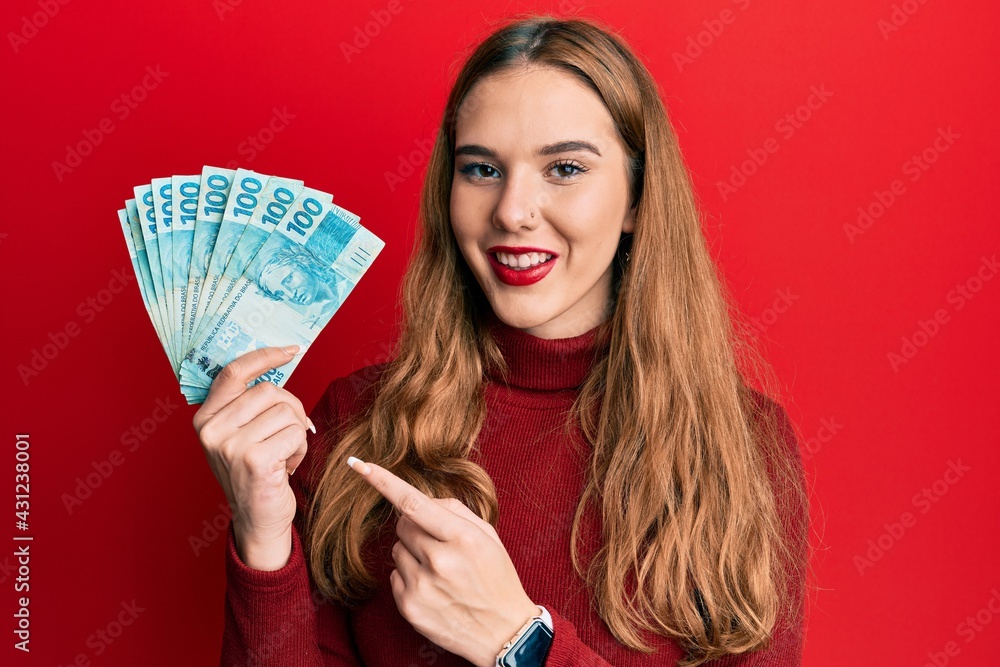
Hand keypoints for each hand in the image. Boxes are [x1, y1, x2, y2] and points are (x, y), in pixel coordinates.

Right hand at [192, 346, 312, 569]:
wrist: (257, 518)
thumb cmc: (255, 472)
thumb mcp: (241, 434)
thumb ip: (249, 404)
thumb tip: (279, 362)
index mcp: (205, 418)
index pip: (234, 372)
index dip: (264, 356)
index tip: (290, 350)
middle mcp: (212, 430)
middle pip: (269, 391)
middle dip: (292, 408)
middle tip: (291, 432)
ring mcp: (230, 445)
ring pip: (287, 411)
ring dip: (297, 433)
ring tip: (284, 454)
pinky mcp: (253, 459)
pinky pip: (295, 433)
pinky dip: (301, 449)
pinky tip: (287, 466)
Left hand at [347, 458, 539, 666]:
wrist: (503, 632)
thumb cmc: (496, 577)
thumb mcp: (488, 536)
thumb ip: (454, 511)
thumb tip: (421, 499)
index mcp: (462, 538)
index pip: (413, 503)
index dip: (383, 481)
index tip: (360, 465)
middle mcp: (439, 561)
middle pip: (403, 525)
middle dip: (416, 526)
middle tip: (439, 543)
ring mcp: (422, 586)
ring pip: (396, 549)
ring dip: (413, 553)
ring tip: (440, 570)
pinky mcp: (410, 608)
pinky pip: (394, 575)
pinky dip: (409, 576)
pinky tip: (433, 588)